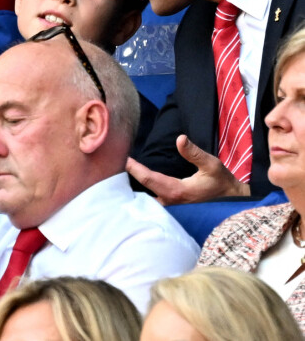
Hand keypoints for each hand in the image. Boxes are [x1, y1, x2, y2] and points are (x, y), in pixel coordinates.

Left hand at [126, 134, 250, 204]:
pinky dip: (143, 194)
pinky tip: (135, 186)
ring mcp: (171, 208)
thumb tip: (180, 139)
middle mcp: (170, 203)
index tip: (122, 159)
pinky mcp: (174, 209)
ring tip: (120, 176)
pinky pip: (152, 203)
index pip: (148, 178)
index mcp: (176, 191)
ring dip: (134, 189)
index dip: (134, 168)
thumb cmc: (222, 183)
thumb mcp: (211, 165)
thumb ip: (194, 153)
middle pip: (141, 193)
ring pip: (146, 200)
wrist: (234, 202)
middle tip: (113, 167)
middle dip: (128, 183)